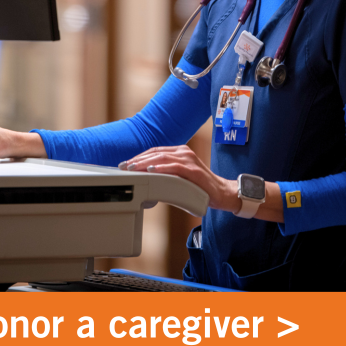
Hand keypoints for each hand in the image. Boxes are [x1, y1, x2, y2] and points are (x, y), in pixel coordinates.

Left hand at [119, 145, 239, 211]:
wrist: (221, 193)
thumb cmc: (200, 187)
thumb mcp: (179, 177)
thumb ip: (166, 175)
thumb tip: (145, 180)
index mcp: (179, 152)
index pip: (154, 151)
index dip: (139, 157)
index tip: (126, 163)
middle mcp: (183, 152)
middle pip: (156, 153)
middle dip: (138, 159)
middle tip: (124, 166)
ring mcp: (189, 160)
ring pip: (162, 157)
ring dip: (145, 163)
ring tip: (133, 168)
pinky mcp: (194, 170)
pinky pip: (175, 167)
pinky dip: (162, 168)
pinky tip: (152, 170)